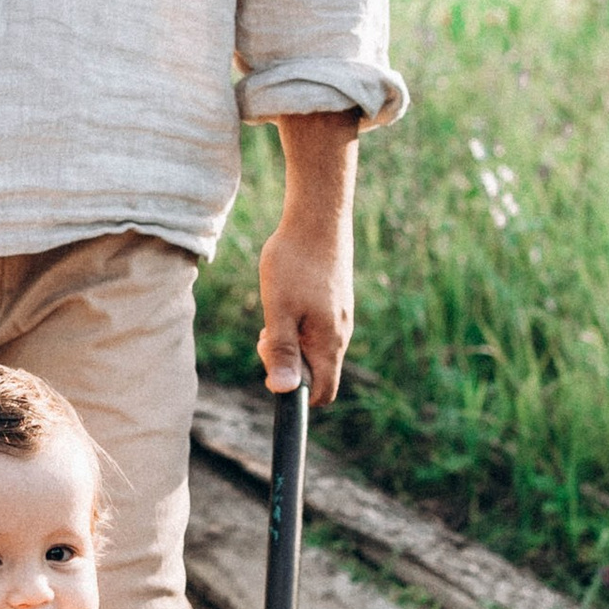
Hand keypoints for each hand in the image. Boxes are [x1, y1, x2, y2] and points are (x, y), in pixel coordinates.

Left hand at [256, 110, 357, 406]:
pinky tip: (286, 294)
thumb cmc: (294, 263)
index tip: (273, 360)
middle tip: (266, 328)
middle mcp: (341, 333)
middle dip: (287, 362)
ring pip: (313, 346)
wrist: (317, 216)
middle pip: (315, 370)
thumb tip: (284, 391)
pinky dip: (297, 321)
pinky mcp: (337, 299)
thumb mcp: (278, 310)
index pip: (322, 392)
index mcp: (329, 342)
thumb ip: (281, 352)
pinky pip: (316, 326)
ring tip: (276, 306)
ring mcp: (341, 315)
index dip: (296, 391)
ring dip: (290, 338)